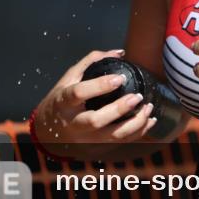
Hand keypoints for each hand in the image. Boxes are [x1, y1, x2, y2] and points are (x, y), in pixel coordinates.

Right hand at [34, 50, 157, 154]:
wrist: (48, 130)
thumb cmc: (62, 100)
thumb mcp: (69, 78)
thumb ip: (91, 62)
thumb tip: (119, 53)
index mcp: (64, 102)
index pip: (79, 94)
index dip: (99, 86)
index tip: (120, 78)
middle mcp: (74, 123)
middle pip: (96, 121)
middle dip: (119, 109)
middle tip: (137, 97)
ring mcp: (86, 138)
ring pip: (112, 136)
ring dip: (135, 124)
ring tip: (148, 108)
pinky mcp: (97, 146)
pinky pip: (121, 142)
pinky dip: (139, 132)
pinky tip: (150, 120)